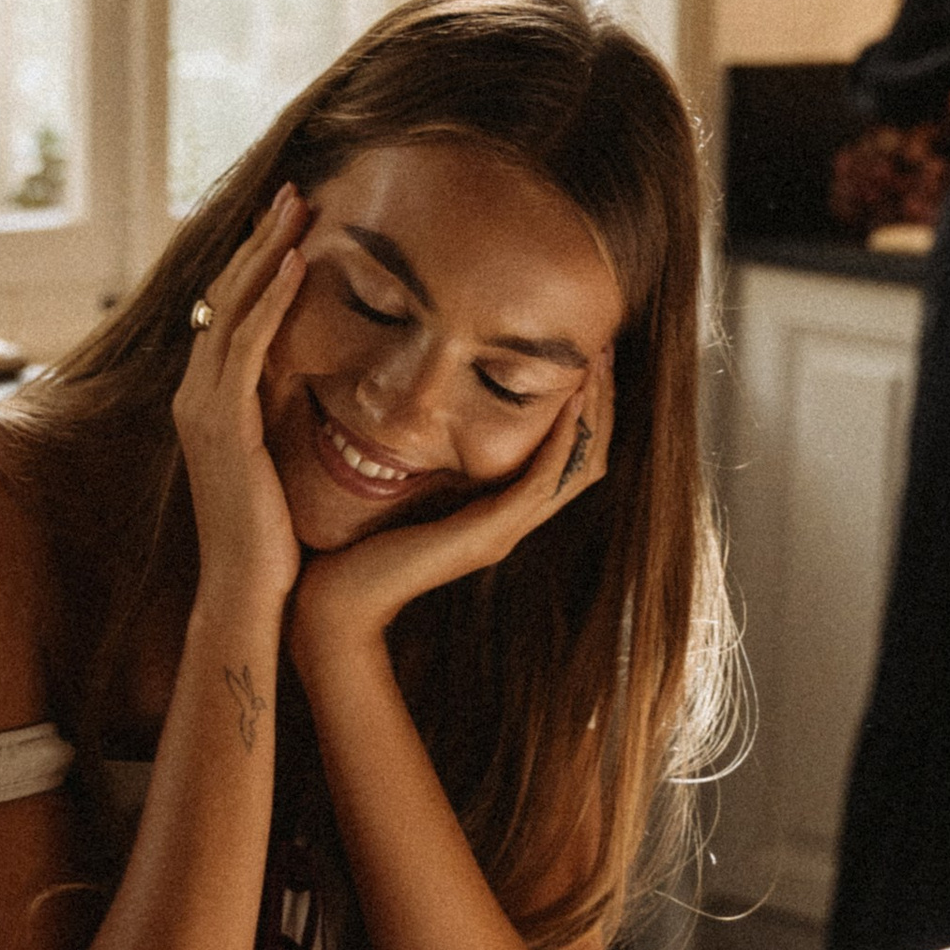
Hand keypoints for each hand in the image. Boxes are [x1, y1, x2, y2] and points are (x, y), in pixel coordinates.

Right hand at [171, 188, 309, 618]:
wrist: (247, 589)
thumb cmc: (271, 536)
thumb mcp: (276, 460)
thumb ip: (280, 418)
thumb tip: (310, 386)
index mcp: (205, 401)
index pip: (228, 313)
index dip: (256, 264)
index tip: (290, 222)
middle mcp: (193, 394)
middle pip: (225, 295)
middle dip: (259, 240)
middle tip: (293, 191)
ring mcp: (201, 406)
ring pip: (233, 306)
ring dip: (267, 251)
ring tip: (298, 205)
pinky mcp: (221, 421)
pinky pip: (247, 343)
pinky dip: (270, 298)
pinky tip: (295, 261)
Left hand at [291, 348, 613, 661]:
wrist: (342, 597)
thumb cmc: (366, 544)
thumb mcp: (412, 488)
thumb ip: (438, 462)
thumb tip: (441, 412)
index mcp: (501, 512)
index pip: (568, 461)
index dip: (586, 413)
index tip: (589, 361)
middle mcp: (513, 523)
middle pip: (586, 462)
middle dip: (601, 405)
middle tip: (607, 352)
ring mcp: (506, 531)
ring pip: (576, 470)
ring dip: (592, 416)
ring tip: (598, 367)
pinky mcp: (489, 534)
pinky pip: (542, 483)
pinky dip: (562, 443)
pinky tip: (571, 405)